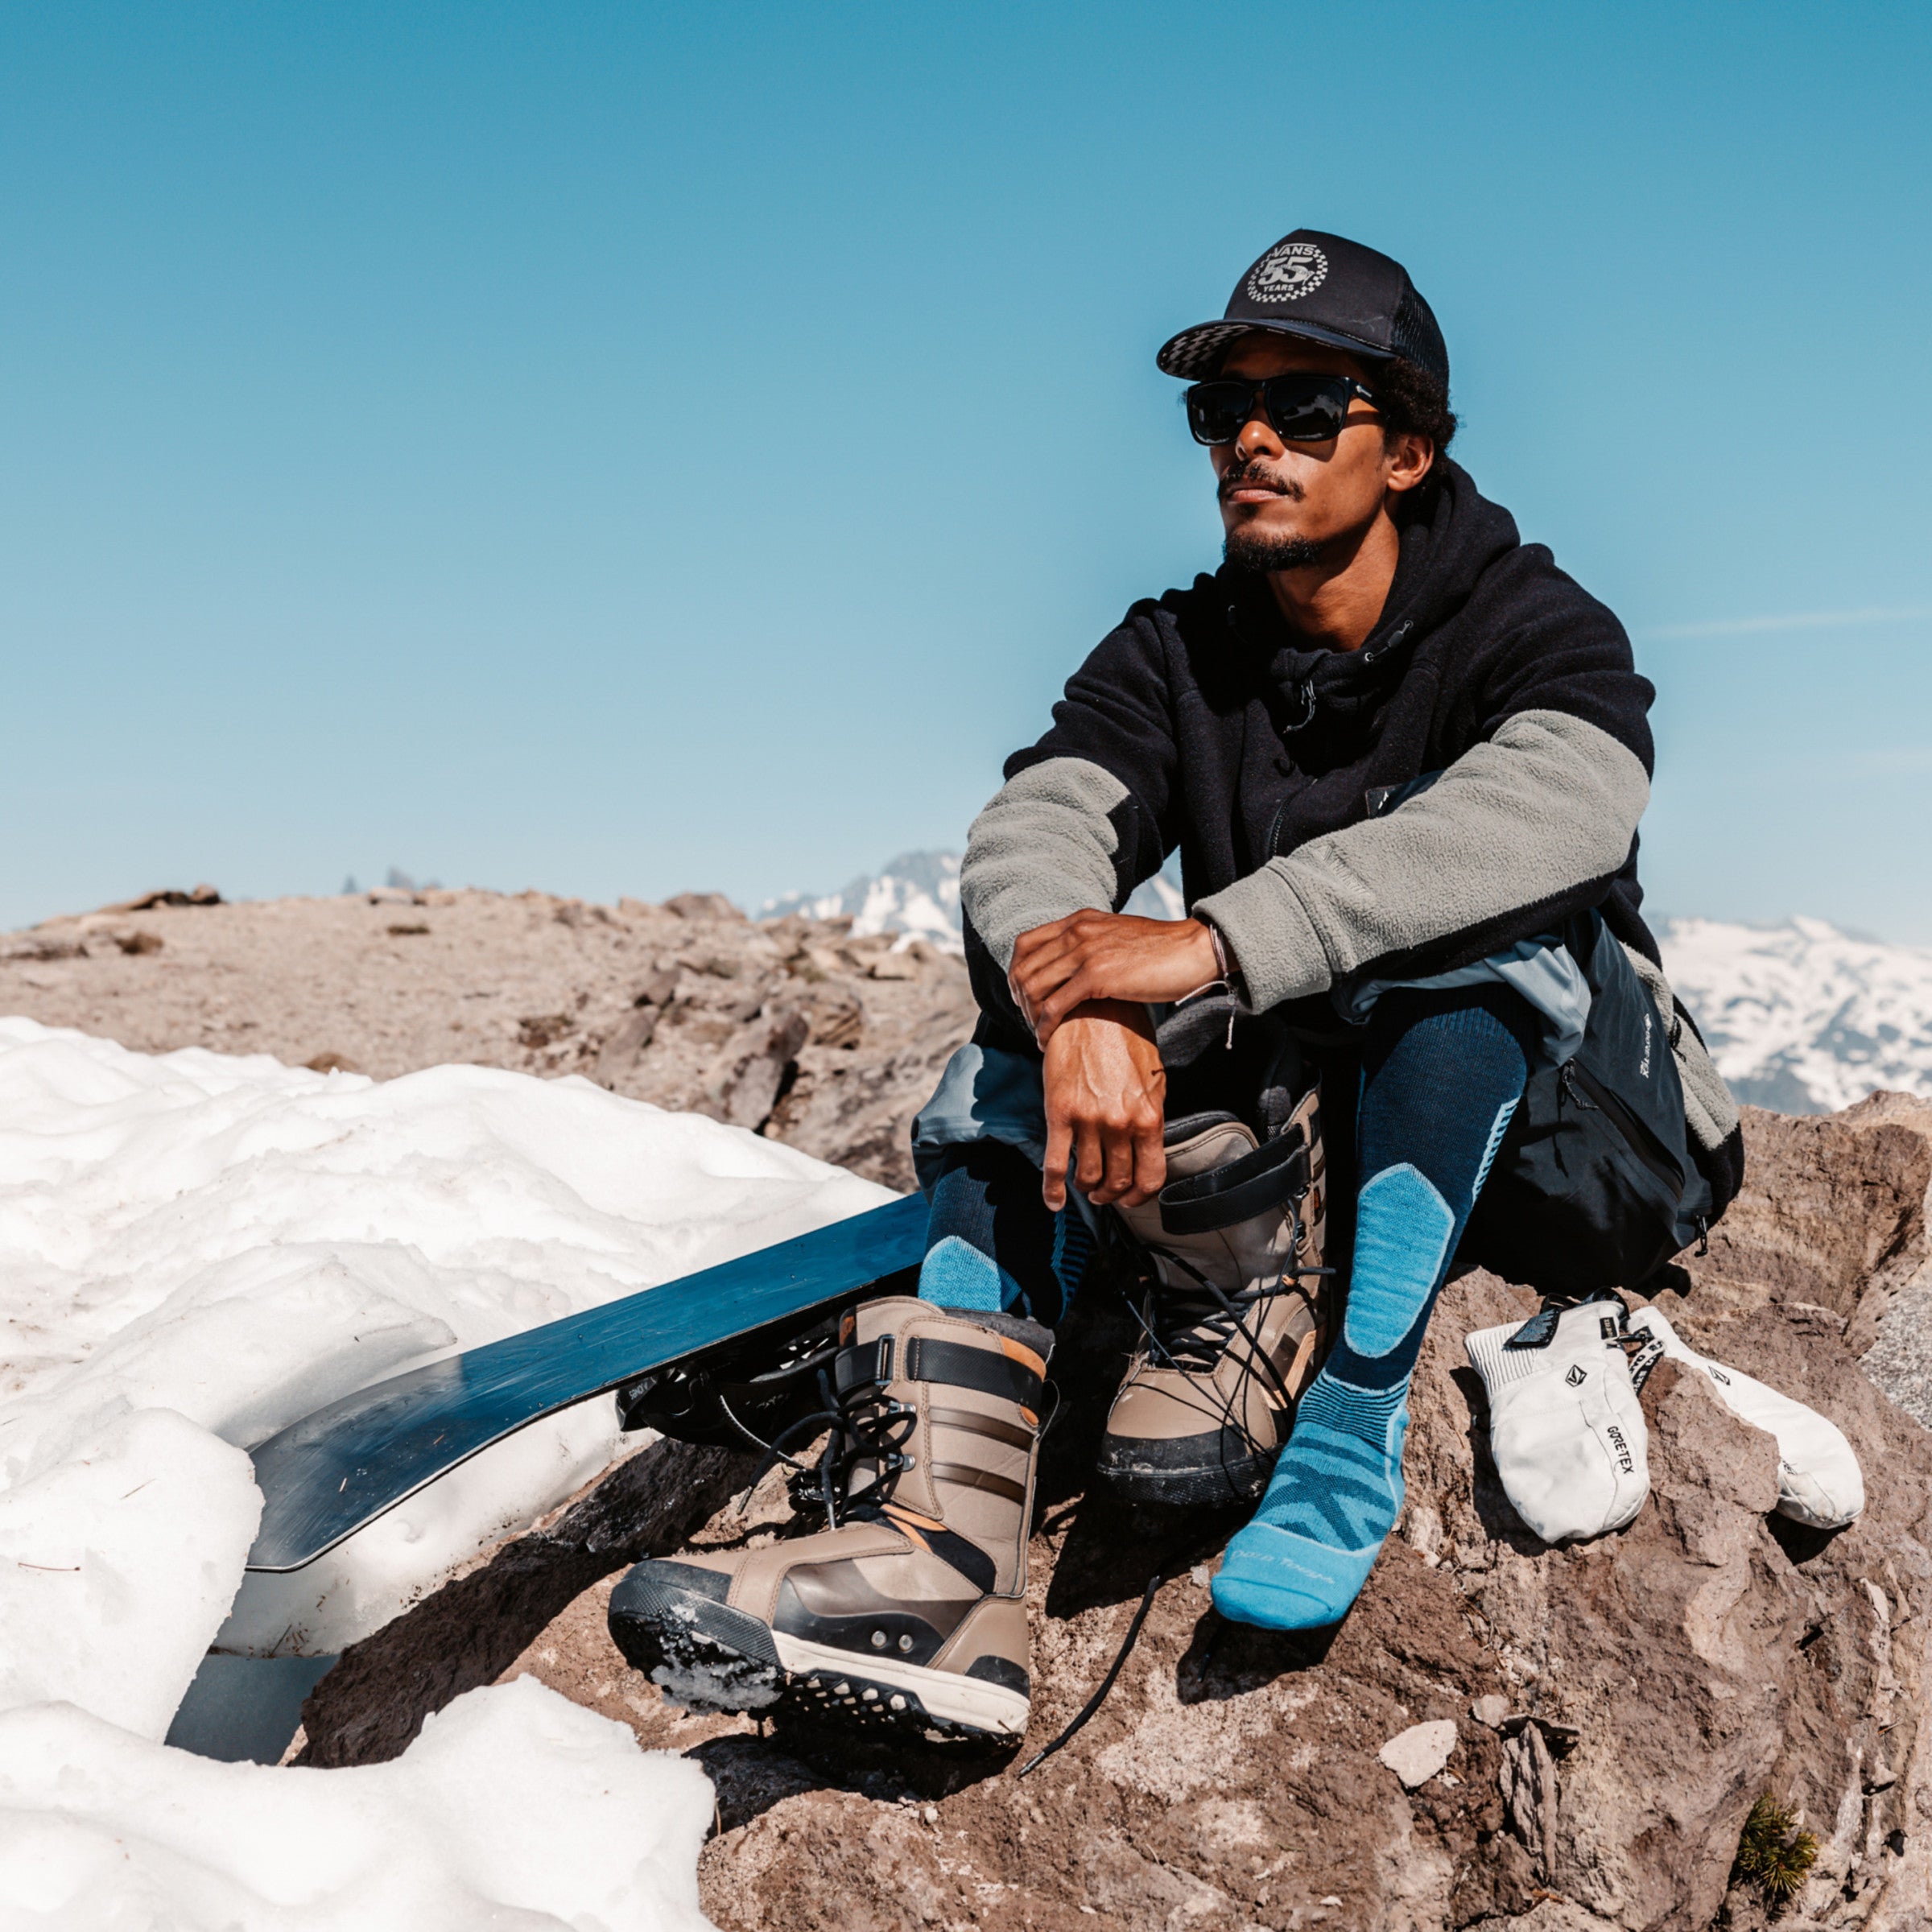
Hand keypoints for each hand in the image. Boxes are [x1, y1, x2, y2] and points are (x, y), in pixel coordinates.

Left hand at [1010, 913, 1220, 1047]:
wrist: (1194, 949)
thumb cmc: (1162, 951)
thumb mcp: (1117, 937)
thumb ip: (1093, 945)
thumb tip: (1076, 969)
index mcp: (1079, 921)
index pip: (1024, 944)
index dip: (1017, 974)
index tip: (1025, 998)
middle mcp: (1076, 931)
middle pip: (1023, 968)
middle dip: (1020, 1001)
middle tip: (1030, 1023)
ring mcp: (1084, 952)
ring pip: (1033, 989)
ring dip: (1030, 1018)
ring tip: (1039, 1035)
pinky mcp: (1096, 976)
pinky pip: (1053, 1007)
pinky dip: (1043, 1028)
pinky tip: (1047, 1041)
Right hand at [1041, 1000, 1166, 1210]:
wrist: (1091, 1009)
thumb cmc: (1125, 1039)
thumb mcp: (1153, 1078)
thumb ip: (1151, 1115)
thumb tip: (1148, 1146)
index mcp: (1149, 1116)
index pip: (1150, 1178)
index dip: (1139, 1197)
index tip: (1129, 1198)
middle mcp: (1121, 1123)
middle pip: (1118, 1182)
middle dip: (1110, 1194)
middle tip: (1103, 1191)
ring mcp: (1089, 1120)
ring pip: (1088, 1177)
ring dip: (1086, 1188)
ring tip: (1084, 1184)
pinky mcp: (1059, 1112)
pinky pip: (1054, 1163)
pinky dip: (1052, 1190)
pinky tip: (1053, 1202)